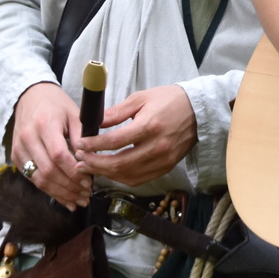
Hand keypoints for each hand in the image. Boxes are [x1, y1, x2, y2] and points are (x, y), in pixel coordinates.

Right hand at [10, 82, 94, 207]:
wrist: (30, 96)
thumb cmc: (56, 105)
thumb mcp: (74, 114)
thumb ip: (82, 136)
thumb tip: (89, 161)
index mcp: (44, 124)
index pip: (58, 155)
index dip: (74, 171)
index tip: (89, 181)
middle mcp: (28, 138)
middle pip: (48, 171)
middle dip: (69, 187)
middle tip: (87, 194)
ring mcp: (19, 149)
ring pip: (39, 179)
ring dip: (60, 193)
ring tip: (78, 200)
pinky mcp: (16, 157)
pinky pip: (32, 179)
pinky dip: (50, 191)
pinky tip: (65, 198)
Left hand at [76, 85, 198, 186]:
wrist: (198, 111)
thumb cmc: (168, 100)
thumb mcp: (141, 98)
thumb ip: (116, 112)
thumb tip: (95, 123)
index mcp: (149, 126)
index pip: (114, 141)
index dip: (94, 145)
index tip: (80, 145)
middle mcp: (157, 146)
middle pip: (119, 163)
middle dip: (95, 163)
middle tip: (80, 160)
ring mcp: (163, 160)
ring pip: (128, 175)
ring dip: (106, 174)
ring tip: (90, 168)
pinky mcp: (167, 167)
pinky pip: (140, 179)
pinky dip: (122, 178)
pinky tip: (110, 172)